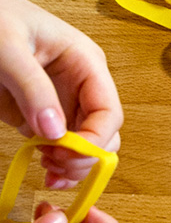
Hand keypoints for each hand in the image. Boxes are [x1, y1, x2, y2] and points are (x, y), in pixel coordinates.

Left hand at [0, 0, 122, 188]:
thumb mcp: (7, 48)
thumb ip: (32, 88)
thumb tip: (55, 131)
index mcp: (86, 63)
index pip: (108, 111)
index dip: (96, 138)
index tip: (69, 154)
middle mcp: (81, 86)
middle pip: (105, 133)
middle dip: (87, 156)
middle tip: (56, 165)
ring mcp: (62, 102)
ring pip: (87, 145)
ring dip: (76, 166)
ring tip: (50, 174)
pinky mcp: (40, 115)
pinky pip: (61, 146)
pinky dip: (59, 165)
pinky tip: (46, 172)